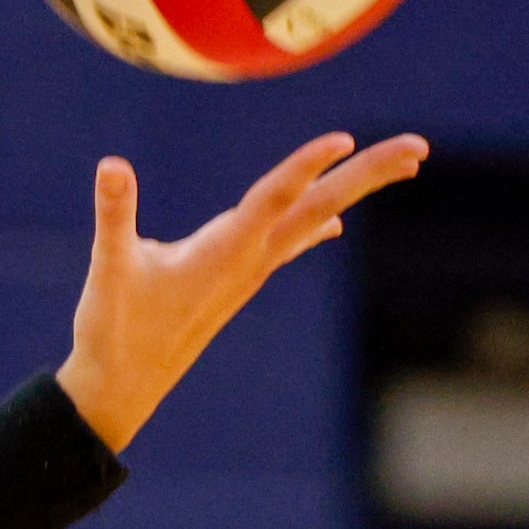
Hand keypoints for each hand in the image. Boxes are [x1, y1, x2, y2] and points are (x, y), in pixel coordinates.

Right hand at [54, 131, 427, 451]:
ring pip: (313, 220)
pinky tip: (335, 222)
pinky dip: (316, 225)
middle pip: (318, 208)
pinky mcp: (237, 281)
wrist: (122, 389)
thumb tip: (111, 166)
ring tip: (402, 166)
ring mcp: (247, 272)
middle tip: (419, 147)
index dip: (305, 168)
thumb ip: (115, 215)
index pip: (274, 200)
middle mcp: (248, 261)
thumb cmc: (113, 331)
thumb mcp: (110, 270)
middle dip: (368, 175)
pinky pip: (290, 244)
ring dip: (355, 190)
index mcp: (222, 254)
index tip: (344, 140)